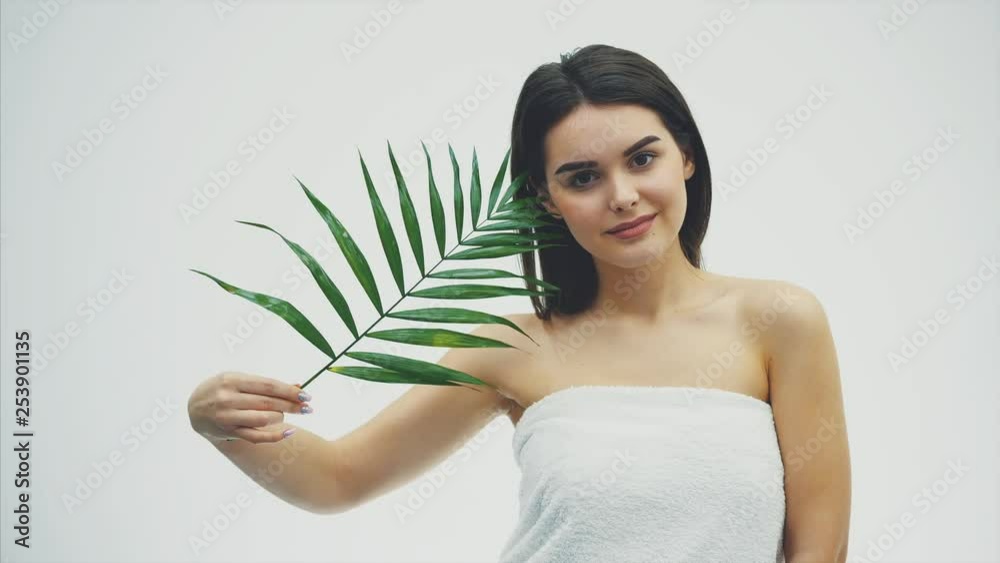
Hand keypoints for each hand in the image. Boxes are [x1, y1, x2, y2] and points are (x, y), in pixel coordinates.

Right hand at [187, 371, 312, 443]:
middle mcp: (228, 398)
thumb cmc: (224, 389)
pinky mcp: (228, 432)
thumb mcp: (241, 380)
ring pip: (264, 419)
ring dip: (281, 417)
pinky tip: (289, 432)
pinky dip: (275, 436)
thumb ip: (267, 384)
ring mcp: (227, 417)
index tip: (306, 395)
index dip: (290, 391)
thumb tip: (299, 385)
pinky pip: (256, 437)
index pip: (269, 386)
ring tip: (284, 414)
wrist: (195, 407)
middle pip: (269, 403)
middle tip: (308, 408)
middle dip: (292, 405)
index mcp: (233, 380)